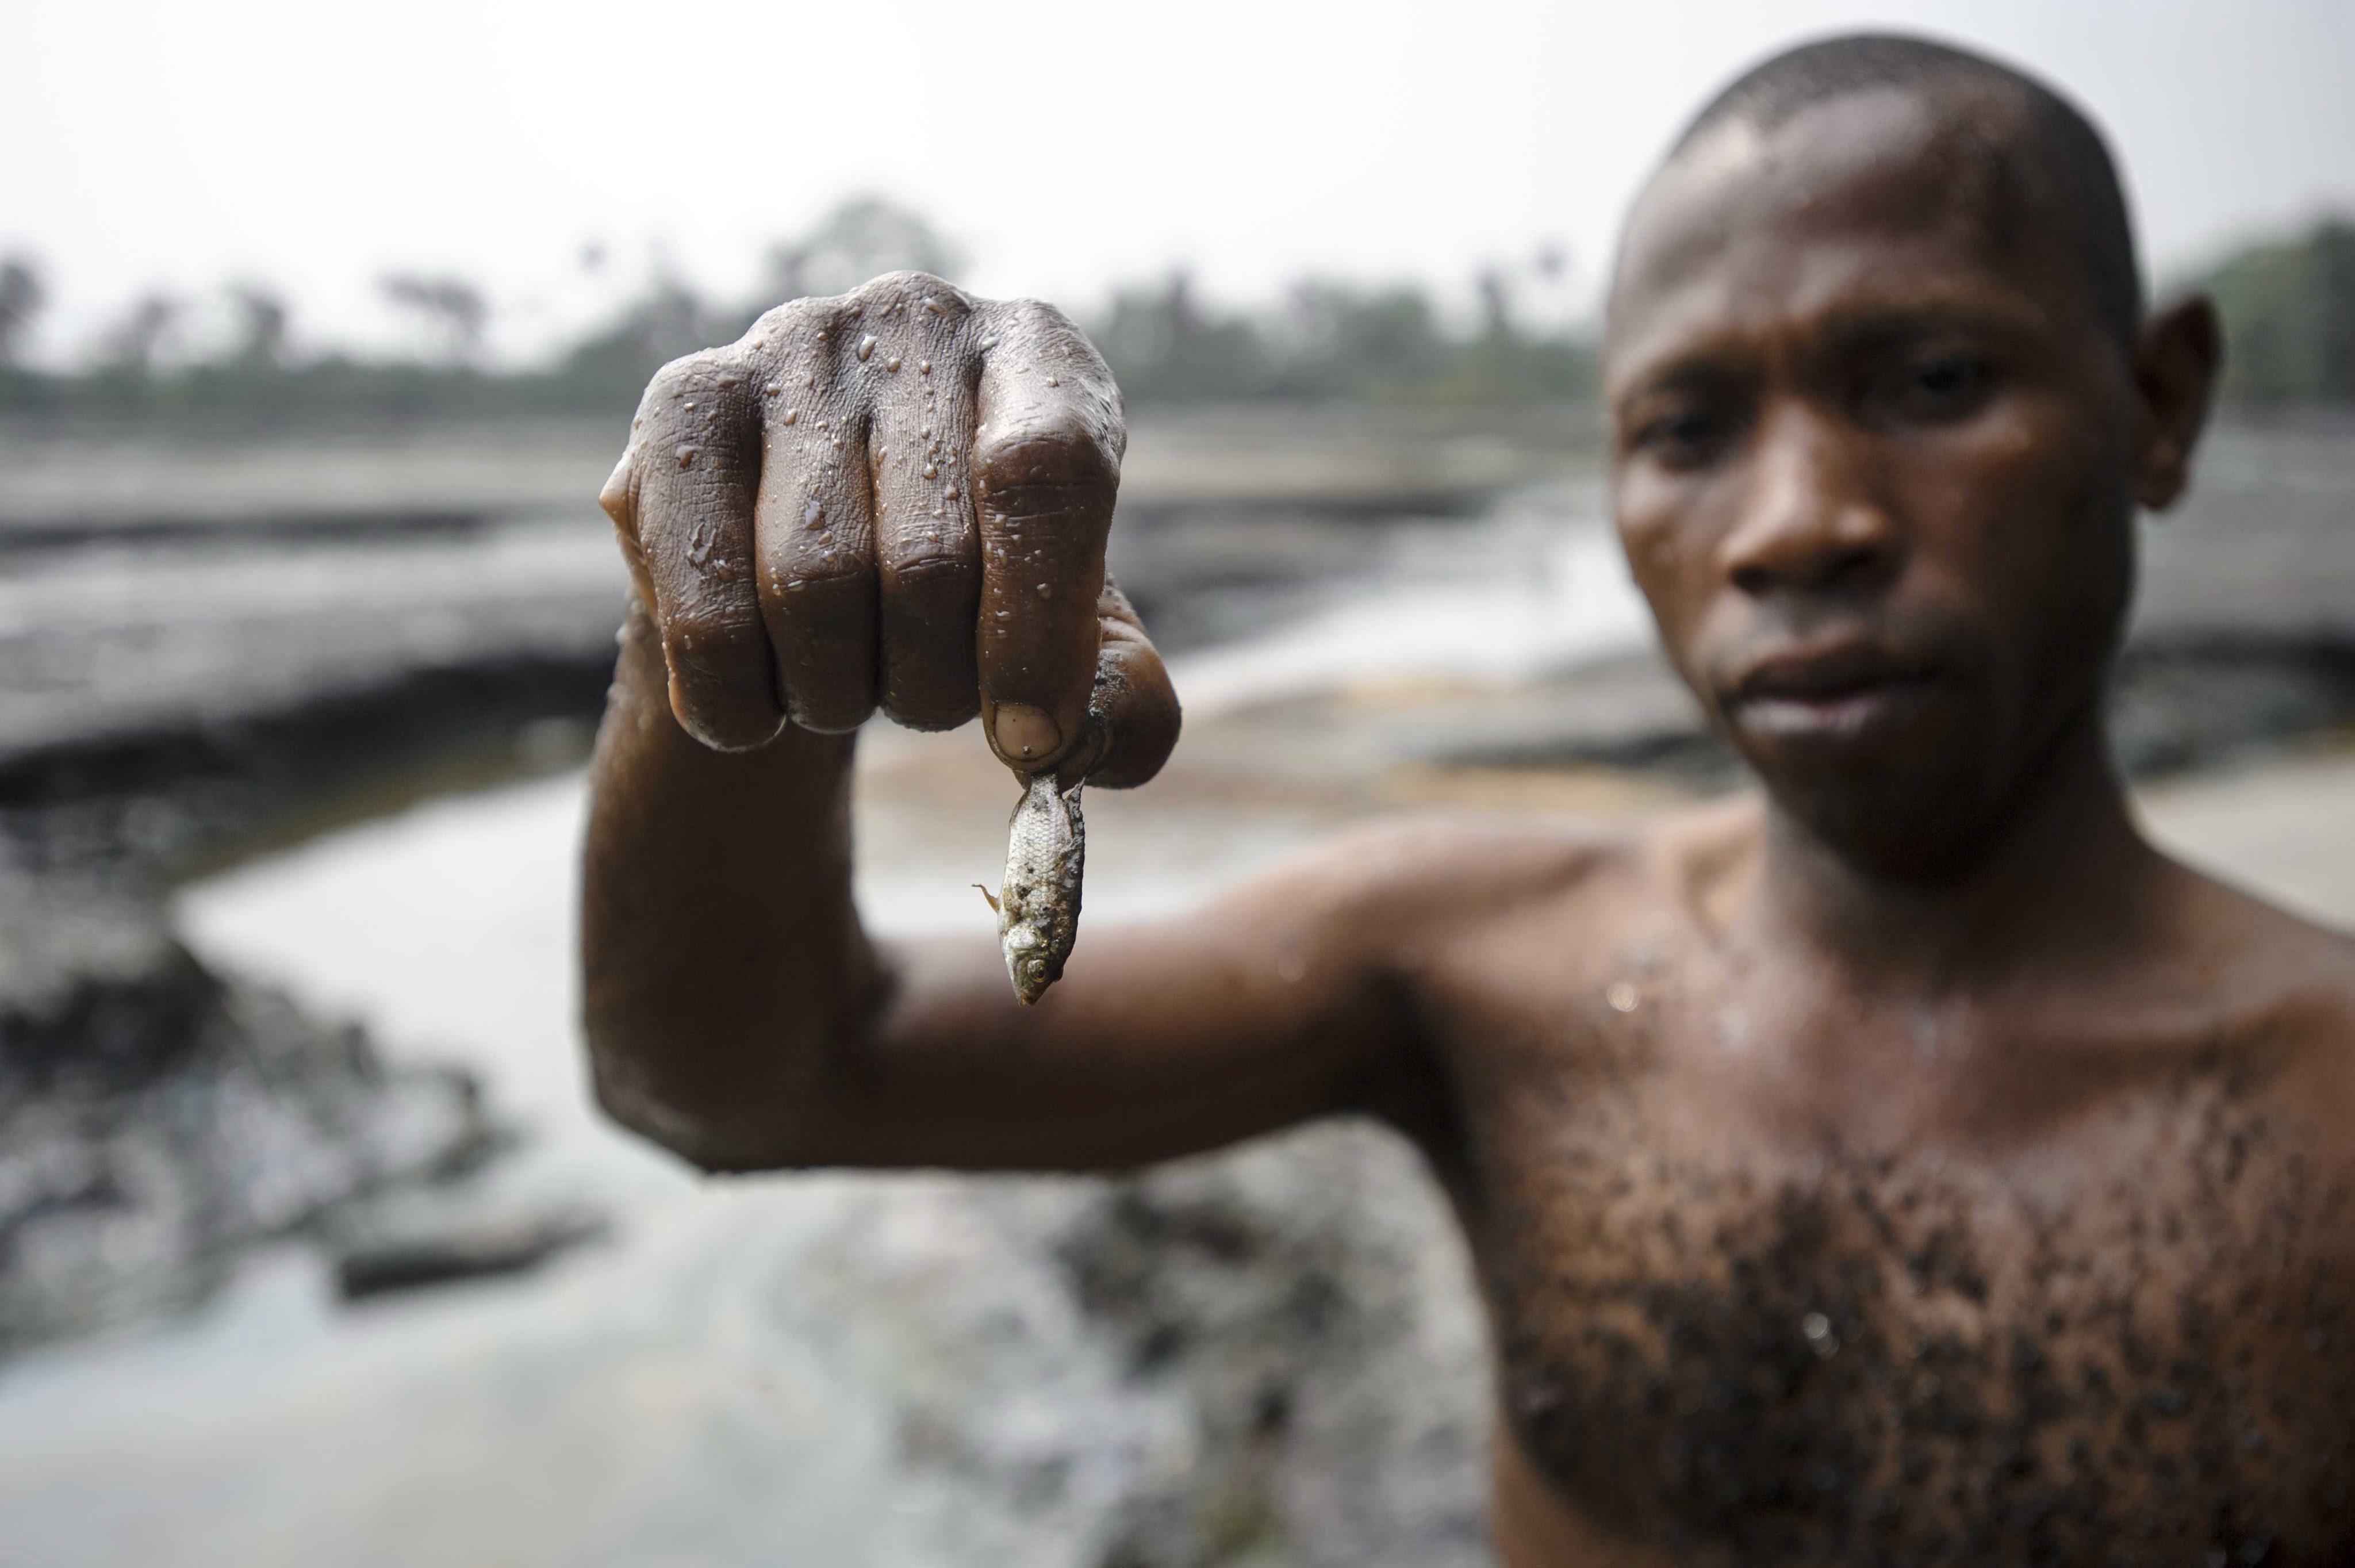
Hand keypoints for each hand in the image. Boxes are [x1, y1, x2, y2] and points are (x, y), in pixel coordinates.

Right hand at [598, 271, 1177, 785]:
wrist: (810, 553)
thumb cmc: (972, 589)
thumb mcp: (1075, 644)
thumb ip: (1126, 702)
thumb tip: (1077, 741)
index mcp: (1040, 356)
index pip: (1048, 473)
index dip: (1038, 631)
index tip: (1033, 741)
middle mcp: (914, 318)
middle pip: (927, 560)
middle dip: (935, 684)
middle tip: (928, 701)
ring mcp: (786, 348)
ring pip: (810, 587)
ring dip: (838, 693)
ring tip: (849, 682)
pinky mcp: (680, 406)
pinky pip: (703, 608)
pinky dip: (738, 702)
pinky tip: (759, 700)